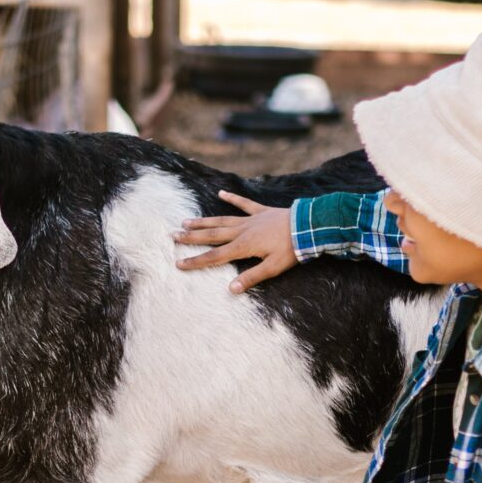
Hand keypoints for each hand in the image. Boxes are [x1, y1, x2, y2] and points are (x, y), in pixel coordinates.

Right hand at [174, 191, 297, 293]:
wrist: (307, 226)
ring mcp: (250, 220)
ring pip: (221, 220)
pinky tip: (221, 193)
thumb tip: (231, 289)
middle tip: (173, 236)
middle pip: (212, 235)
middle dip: (192, 237)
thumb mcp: (272, 268)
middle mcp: (242, 232)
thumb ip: (251, 278)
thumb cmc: (291, 249)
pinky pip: (244, 204)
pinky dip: (232, 198)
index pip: (214, 257)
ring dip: (204, 221)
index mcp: (243, 247)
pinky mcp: (261, 211)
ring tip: (187, 221)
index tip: (179, 263)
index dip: (196, 261)